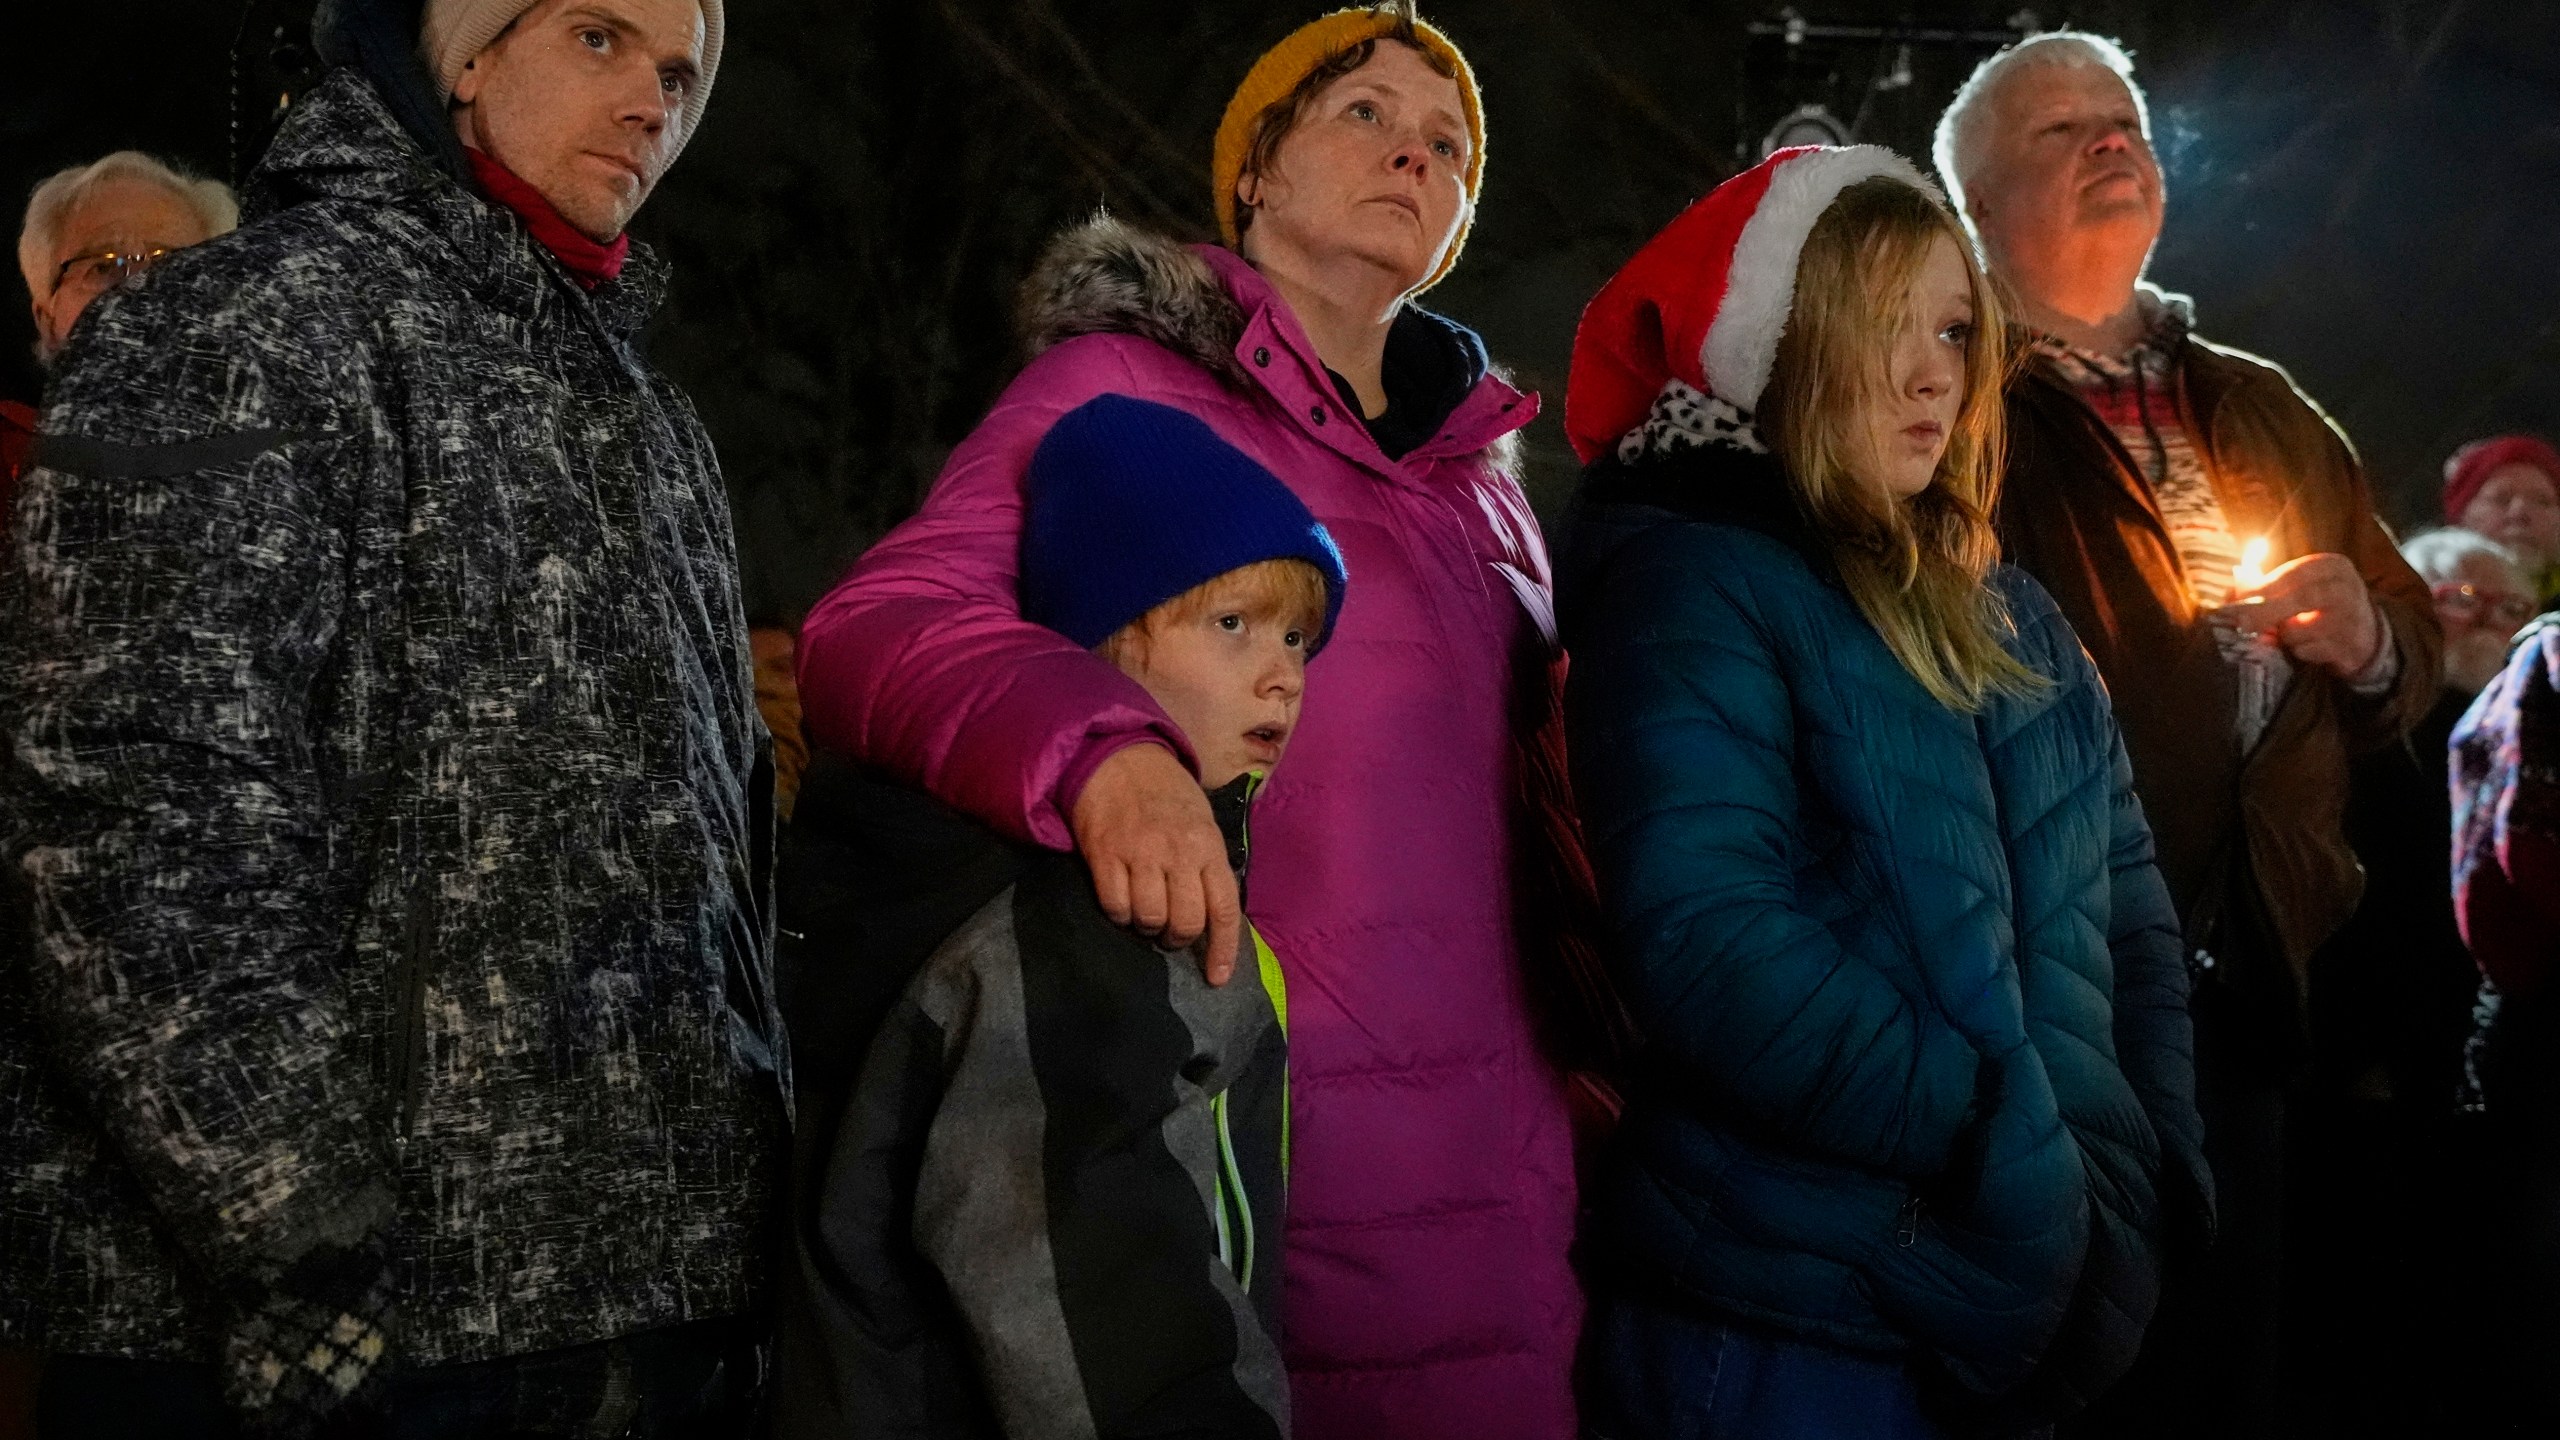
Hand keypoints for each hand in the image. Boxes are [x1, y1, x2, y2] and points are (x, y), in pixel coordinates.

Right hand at [1070, 743, 1240, 984]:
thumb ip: (1208, 864)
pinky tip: (1121, 902)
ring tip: (1144, 915)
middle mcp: (1178, 854)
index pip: (1224, 910)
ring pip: (1149, 918)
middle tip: (1170, 934)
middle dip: (1178, 939)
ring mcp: (1141, 855)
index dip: (1222, 950)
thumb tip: (1212, 913)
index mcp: (1209, 847)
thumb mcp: (1203, 821)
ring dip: (1147, 927)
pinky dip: (1118, 914)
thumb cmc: (1167, 793)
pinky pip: (1114, 906)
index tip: (1216, 978)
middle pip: (1185, 922)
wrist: (1118, 757)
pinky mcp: (1105, 855)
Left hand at [2230, 552, 2384, 677]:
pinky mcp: (2348, 648)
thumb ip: (2267, 583)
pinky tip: (2306, 646)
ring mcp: (2351, 620)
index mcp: (2332, 567)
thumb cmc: (2320, 605)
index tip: (2238, 598)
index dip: (2263, 586)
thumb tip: (2234, 588)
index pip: (2294, 574)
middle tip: (2240, 622)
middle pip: (2300, 598)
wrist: (2365, 635)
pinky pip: (2307, 652)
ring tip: (2290, 632)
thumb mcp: (2301, 585)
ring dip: (2283, 635)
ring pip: (2299, 629)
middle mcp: (2346, 590)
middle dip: (2265, 611)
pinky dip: (2298, 651)